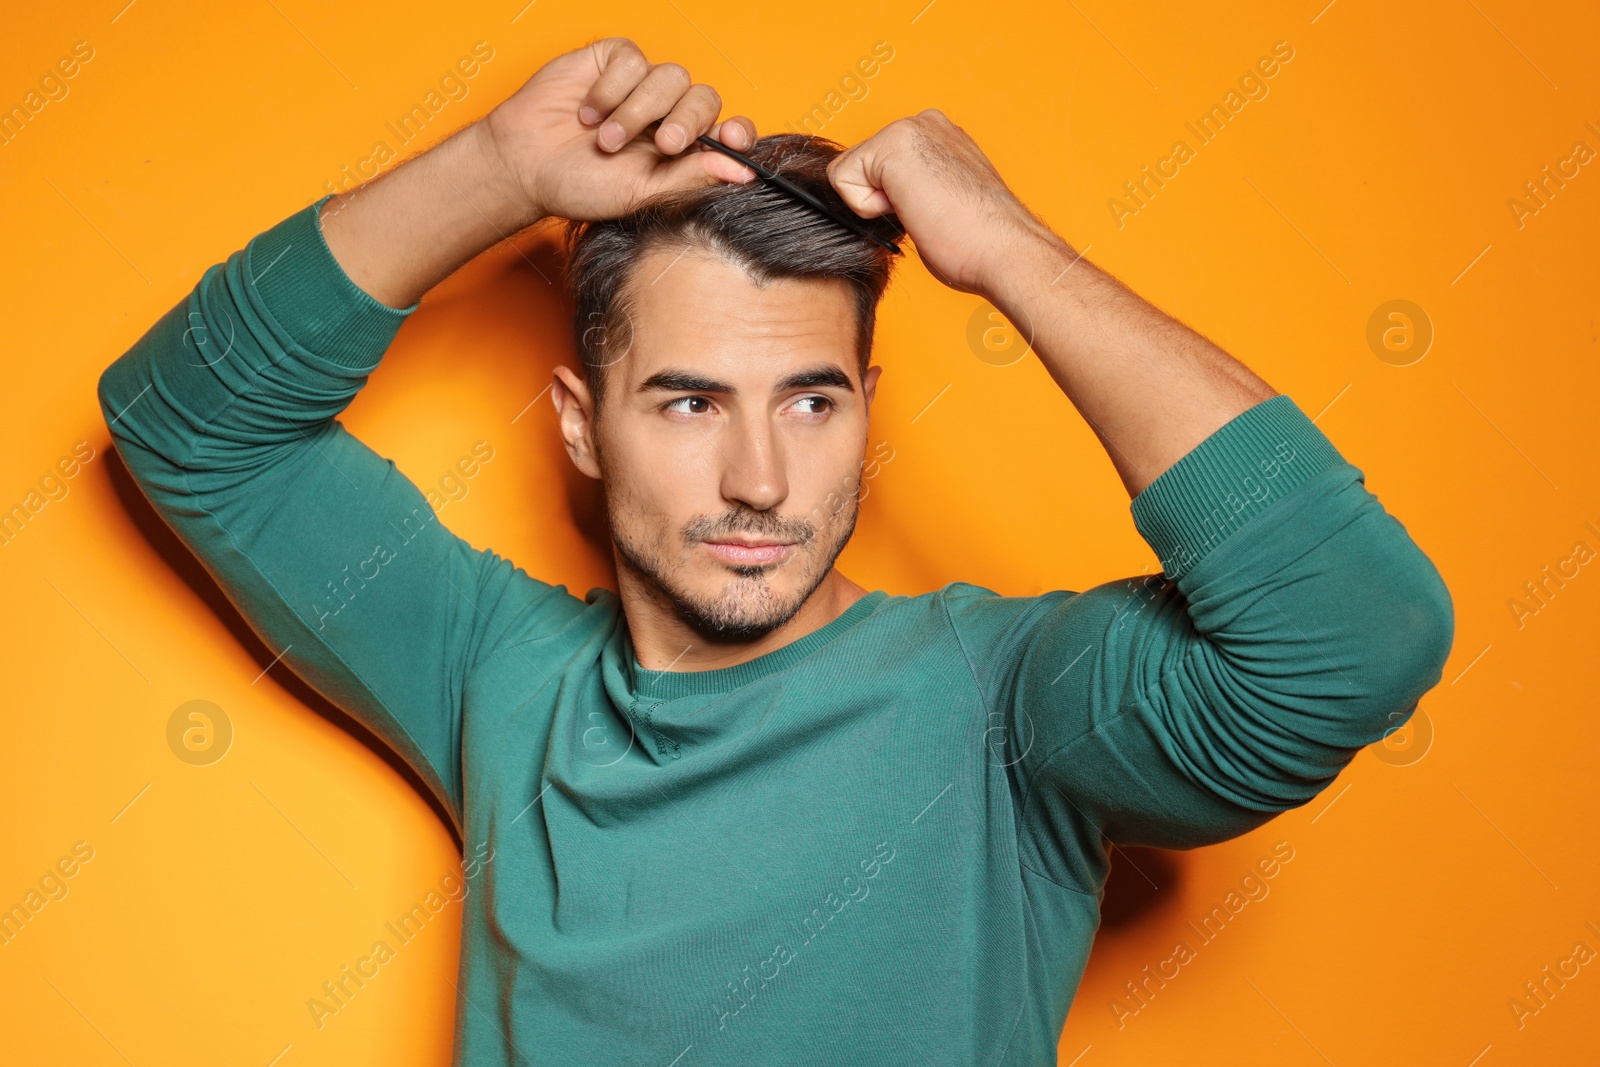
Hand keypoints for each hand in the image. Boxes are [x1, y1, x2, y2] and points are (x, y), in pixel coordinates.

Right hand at [482, 37, 757, 221]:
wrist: (525, 165)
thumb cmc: (580, 185)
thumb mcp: (640, 193)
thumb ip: (691, 179)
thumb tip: (742, 173)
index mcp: (684, 151)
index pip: (728, 132)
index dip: (737, 133)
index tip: (732, 138)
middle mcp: (669, 115)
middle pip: (704, 99)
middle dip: (687, 121)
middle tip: (662, 144)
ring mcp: (643, 86)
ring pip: (671, 77)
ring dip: (637, 111)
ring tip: (605, 139)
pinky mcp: (614, 62)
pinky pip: (633, 61)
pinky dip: (610, 89)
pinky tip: (587, 111)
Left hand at [827, 110, 1059, 296]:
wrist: (1001, 250)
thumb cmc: (977, 242)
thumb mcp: (940, 202)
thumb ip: (915, 188)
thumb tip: (885, 200)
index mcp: (940, 137)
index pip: (877, 167)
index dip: (889, 202)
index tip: (928, 212)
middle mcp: (925, 124)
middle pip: (859, 168)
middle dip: (879, 201)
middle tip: (925, 215)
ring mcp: (910, 128)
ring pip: (850, 173)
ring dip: (876, 205)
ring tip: (921, 212)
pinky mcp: (892, 143)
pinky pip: (841, 180)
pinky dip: (865, 207)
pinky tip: (910, 209)